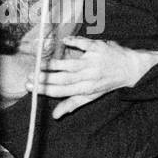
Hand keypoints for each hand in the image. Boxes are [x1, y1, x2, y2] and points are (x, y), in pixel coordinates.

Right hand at [27, 37, 157, 118]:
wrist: (130, 68)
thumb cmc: (107, 83)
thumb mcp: (91, 96)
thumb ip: (72, 104)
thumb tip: (55, 116)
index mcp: (87, 89)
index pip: (62, 92)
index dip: (44, 90)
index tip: (29, 87)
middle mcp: (89, 76)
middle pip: (63, 79)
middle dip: (44, 79)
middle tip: (28, 77)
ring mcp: (93, 61)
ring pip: (70, 64)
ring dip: (53, 64)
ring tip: (38, 64)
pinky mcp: (98, 47)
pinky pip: (83, 44)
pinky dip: (73, 42)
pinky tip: (63, 42)